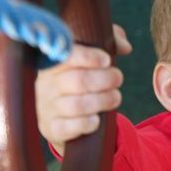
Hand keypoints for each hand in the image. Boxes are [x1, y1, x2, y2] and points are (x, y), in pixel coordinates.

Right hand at [36, 23, 130, 154]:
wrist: (59, 119)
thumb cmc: (78, 81)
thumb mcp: (90, 60)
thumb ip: (108, 42)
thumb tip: (125, 47)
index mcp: (52, 64)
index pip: (67, 56)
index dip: (89, 57)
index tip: (107, 60)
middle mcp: (45, 84)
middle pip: (78, 81)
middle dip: (105, 79)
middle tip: (118, 79)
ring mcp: (46, 108)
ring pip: (77, 105)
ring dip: (103, 101)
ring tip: (115, 97)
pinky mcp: (51, 128)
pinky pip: (69, 127)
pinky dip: (87, 124)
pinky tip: (96, 120)